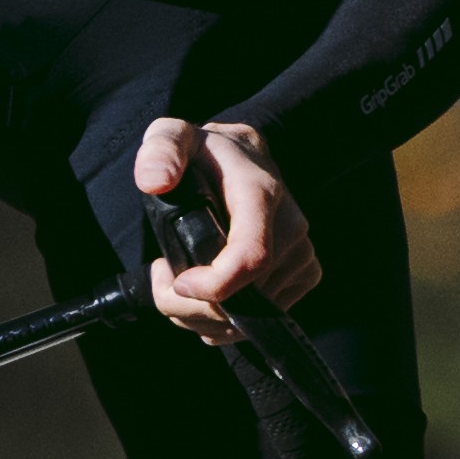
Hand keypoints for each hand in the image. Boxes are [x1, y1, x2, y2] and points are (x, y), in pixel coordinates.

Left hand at [129, 117, 310, 326]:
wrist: (244, 158)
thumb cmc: (206, 152)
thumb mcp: (174, 136)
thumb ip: (161, 150)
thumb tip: (155, 181)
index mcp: (260, 194)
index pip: (251, 256)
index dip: (214, 286)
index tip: (178, 283)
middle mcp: (290, 225)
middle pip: (246, 296)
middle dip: (191, 305)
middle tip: (162, 281)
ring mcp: (302, 252)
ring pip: (252, 314)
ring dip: (204, 315)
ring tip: (181, 283)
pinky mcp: (305, 272)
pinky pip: (266, 315)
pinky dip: (229, 322)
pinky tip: (208, 295)